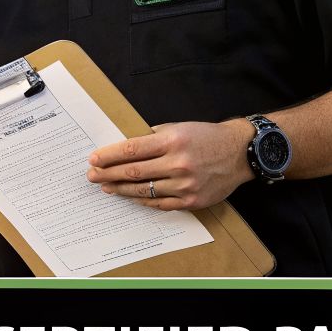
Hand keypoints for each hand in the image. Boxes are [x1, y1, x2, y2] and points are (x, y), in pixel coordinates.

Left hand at [85, 120, 253, 210]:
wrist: (239, 152)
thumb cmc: (206, 137)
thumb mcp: (179, 127)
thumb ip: (153, 137)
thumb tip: (125, 148)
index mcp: (173, 141)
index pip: (132, 150)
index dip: (109, 156)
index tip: (94, 159)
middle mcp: (178, 164)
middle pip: (133, 172)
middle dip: (108, 174)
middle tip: (92, 176)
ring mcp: (185, 185)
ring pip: (144, 190)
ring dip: (121, 190)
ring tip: (106, 187)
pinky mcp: (191, 201)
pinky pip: (160, 203)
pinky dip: (142, 200)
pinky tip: (130, 196)